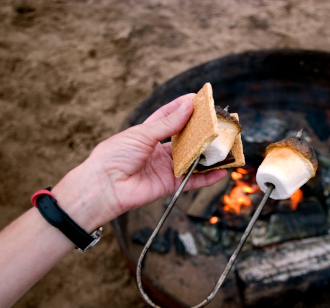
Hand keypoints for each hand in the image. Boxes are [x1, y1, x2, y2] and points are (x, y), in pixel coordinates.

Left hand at [52, 94, 227, 230]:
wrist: (104, 186)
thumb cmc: (115, 155)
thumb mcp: (142, 134)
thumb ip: (167, 124)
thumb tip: (187, 107)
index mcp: (147, 133)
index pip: (169, 116)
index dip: (183, 107)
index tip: (199, 99)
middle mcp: (158, 149)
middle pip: (184, 138)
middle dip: (201, 130)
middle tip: (218, 122)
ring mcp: (165, 167)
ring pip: (192, 158)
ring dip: (208, 153)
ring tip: (225, 145)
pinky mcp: (170, 184)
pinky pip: (192, 180)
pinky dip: (207, 177)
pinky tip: (221, 171)